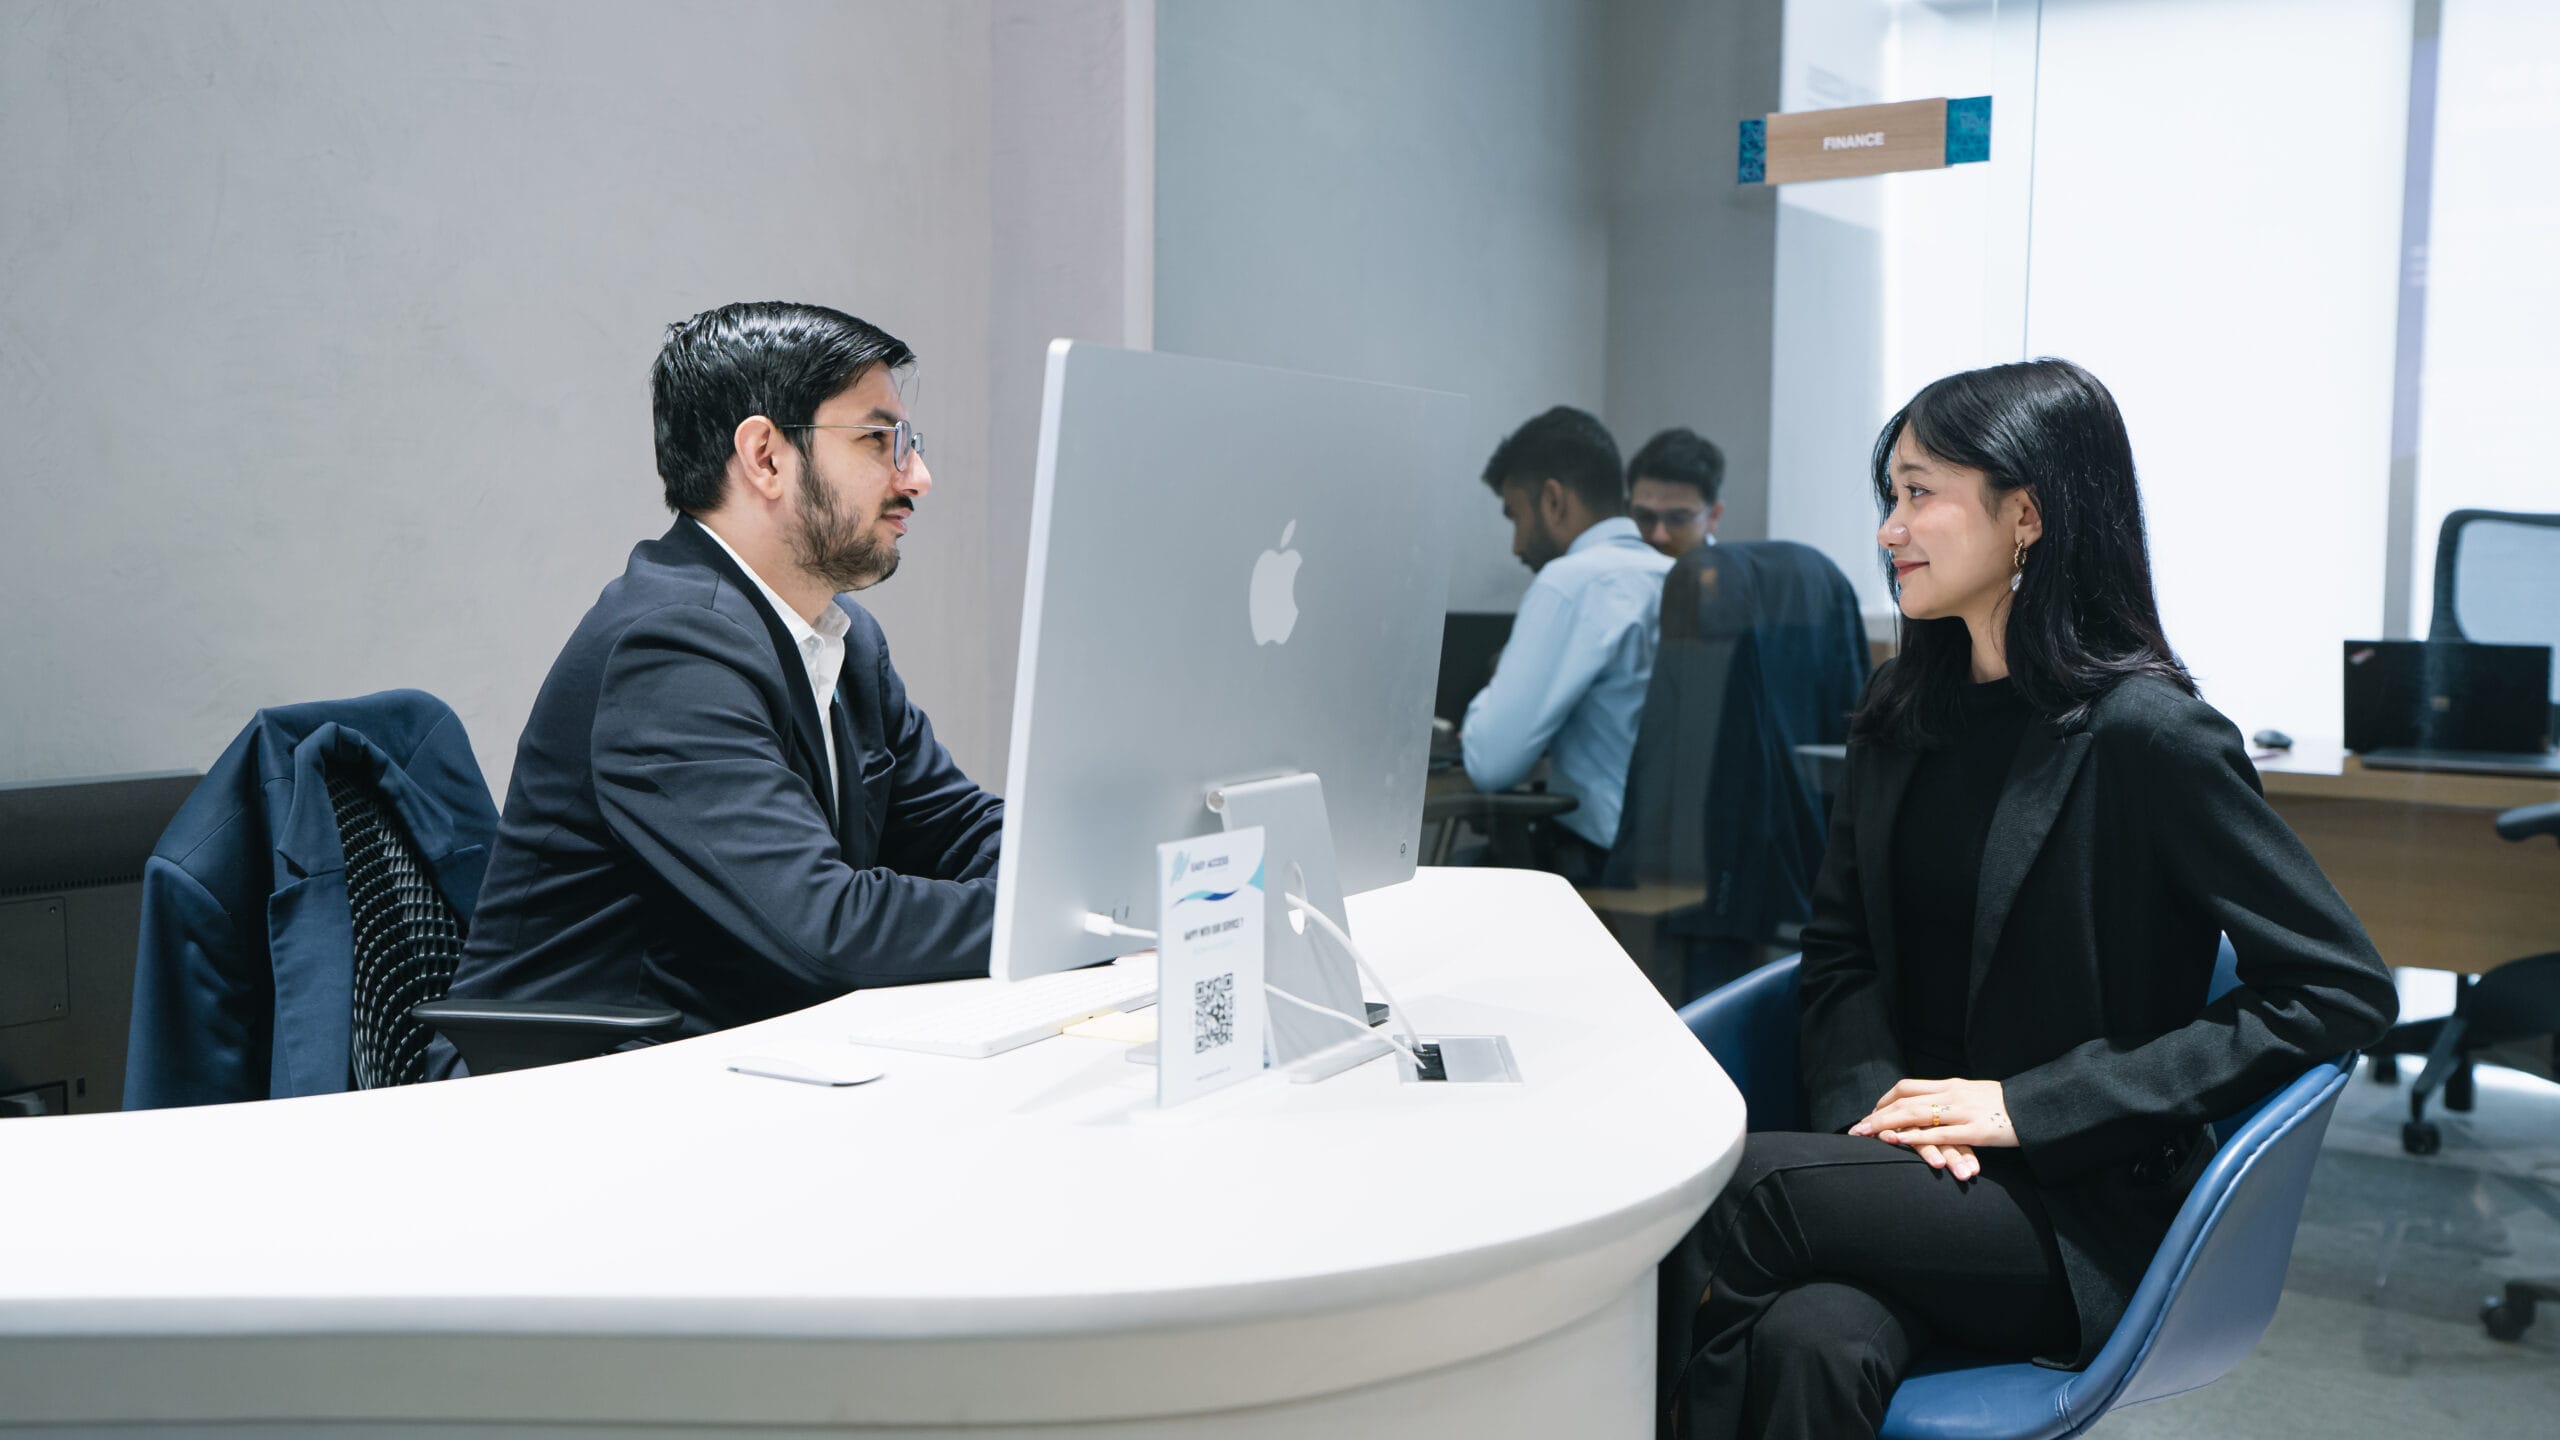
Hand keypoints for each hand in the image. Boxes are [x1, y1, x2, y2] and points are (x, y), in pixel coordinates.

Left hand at [1849, 1077, 2015, 1176]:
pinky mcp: (1977, 1130)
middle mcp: (1953, 1094)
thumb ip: (1953, 1100)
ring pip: (1916, 1113)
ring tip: (1867, 1135)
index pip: (1908, 1087)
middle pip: (1905, 1099)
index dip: (1885, 1100)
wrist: (2040, 1108)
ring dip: (1887, 1124)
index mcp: (1952, 1085)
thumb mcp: (1975, 1096)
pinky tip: (1897, 1141)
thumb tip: (1932, 1109)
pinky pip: (1939, 1133)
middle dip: (1877, 1115)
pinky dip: (1915, 1136)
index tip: (1871, 1114)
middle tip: (1857, 1129)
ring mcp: (1964, 1111)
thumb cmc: (2008, 1106)